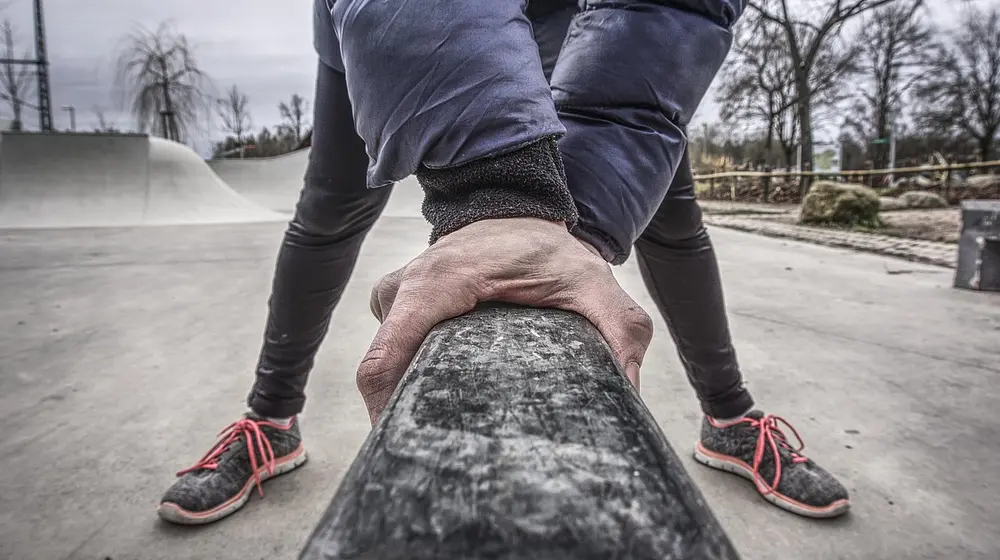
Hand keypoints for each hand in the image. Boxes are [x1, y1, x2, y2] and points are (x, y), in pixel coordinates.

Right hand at [359, 218, 653, 424]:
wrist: (516, 206)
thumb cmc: (548, 247)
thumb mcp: (591, 281)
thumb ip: (619, 328)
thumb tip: (628, 388)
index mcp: (437, 283)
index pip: (385, 360)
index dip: (388, 413)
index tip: (414, 451)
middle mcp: (404, 287)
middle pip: (383, 372)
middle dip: (406, 414)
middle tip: (445, 449)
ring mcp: (395, 296)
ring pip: (386, 361)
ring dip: (411, 393)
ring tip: (451, 422)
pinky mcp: (397, 304)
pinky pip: (392, 348)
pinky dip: (413, 373)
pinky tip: (446, 389)